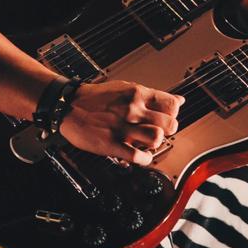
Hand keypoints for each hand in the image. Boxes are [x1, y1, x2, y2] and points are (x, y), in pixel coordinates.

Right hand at [58, 80, 183, 166]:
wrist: (68, 105)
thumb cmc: (96, 97)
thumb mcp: (126, 88)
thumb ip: (151, 96)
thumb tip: (178, 100)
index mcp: (137, 94)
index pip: (172, 104)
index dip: (174, 114)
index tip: (168, 117)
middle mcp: (132, 109)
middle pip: (169, 123)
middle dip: (169, 130)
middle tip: (161, 131)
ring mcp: (122, 127)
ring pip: (156, 138)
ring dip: (156, 143)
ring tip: (149, 143)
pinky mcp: (111, 143)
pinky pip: (137, 156)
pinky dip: (144, 159)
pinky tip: (141, 156)